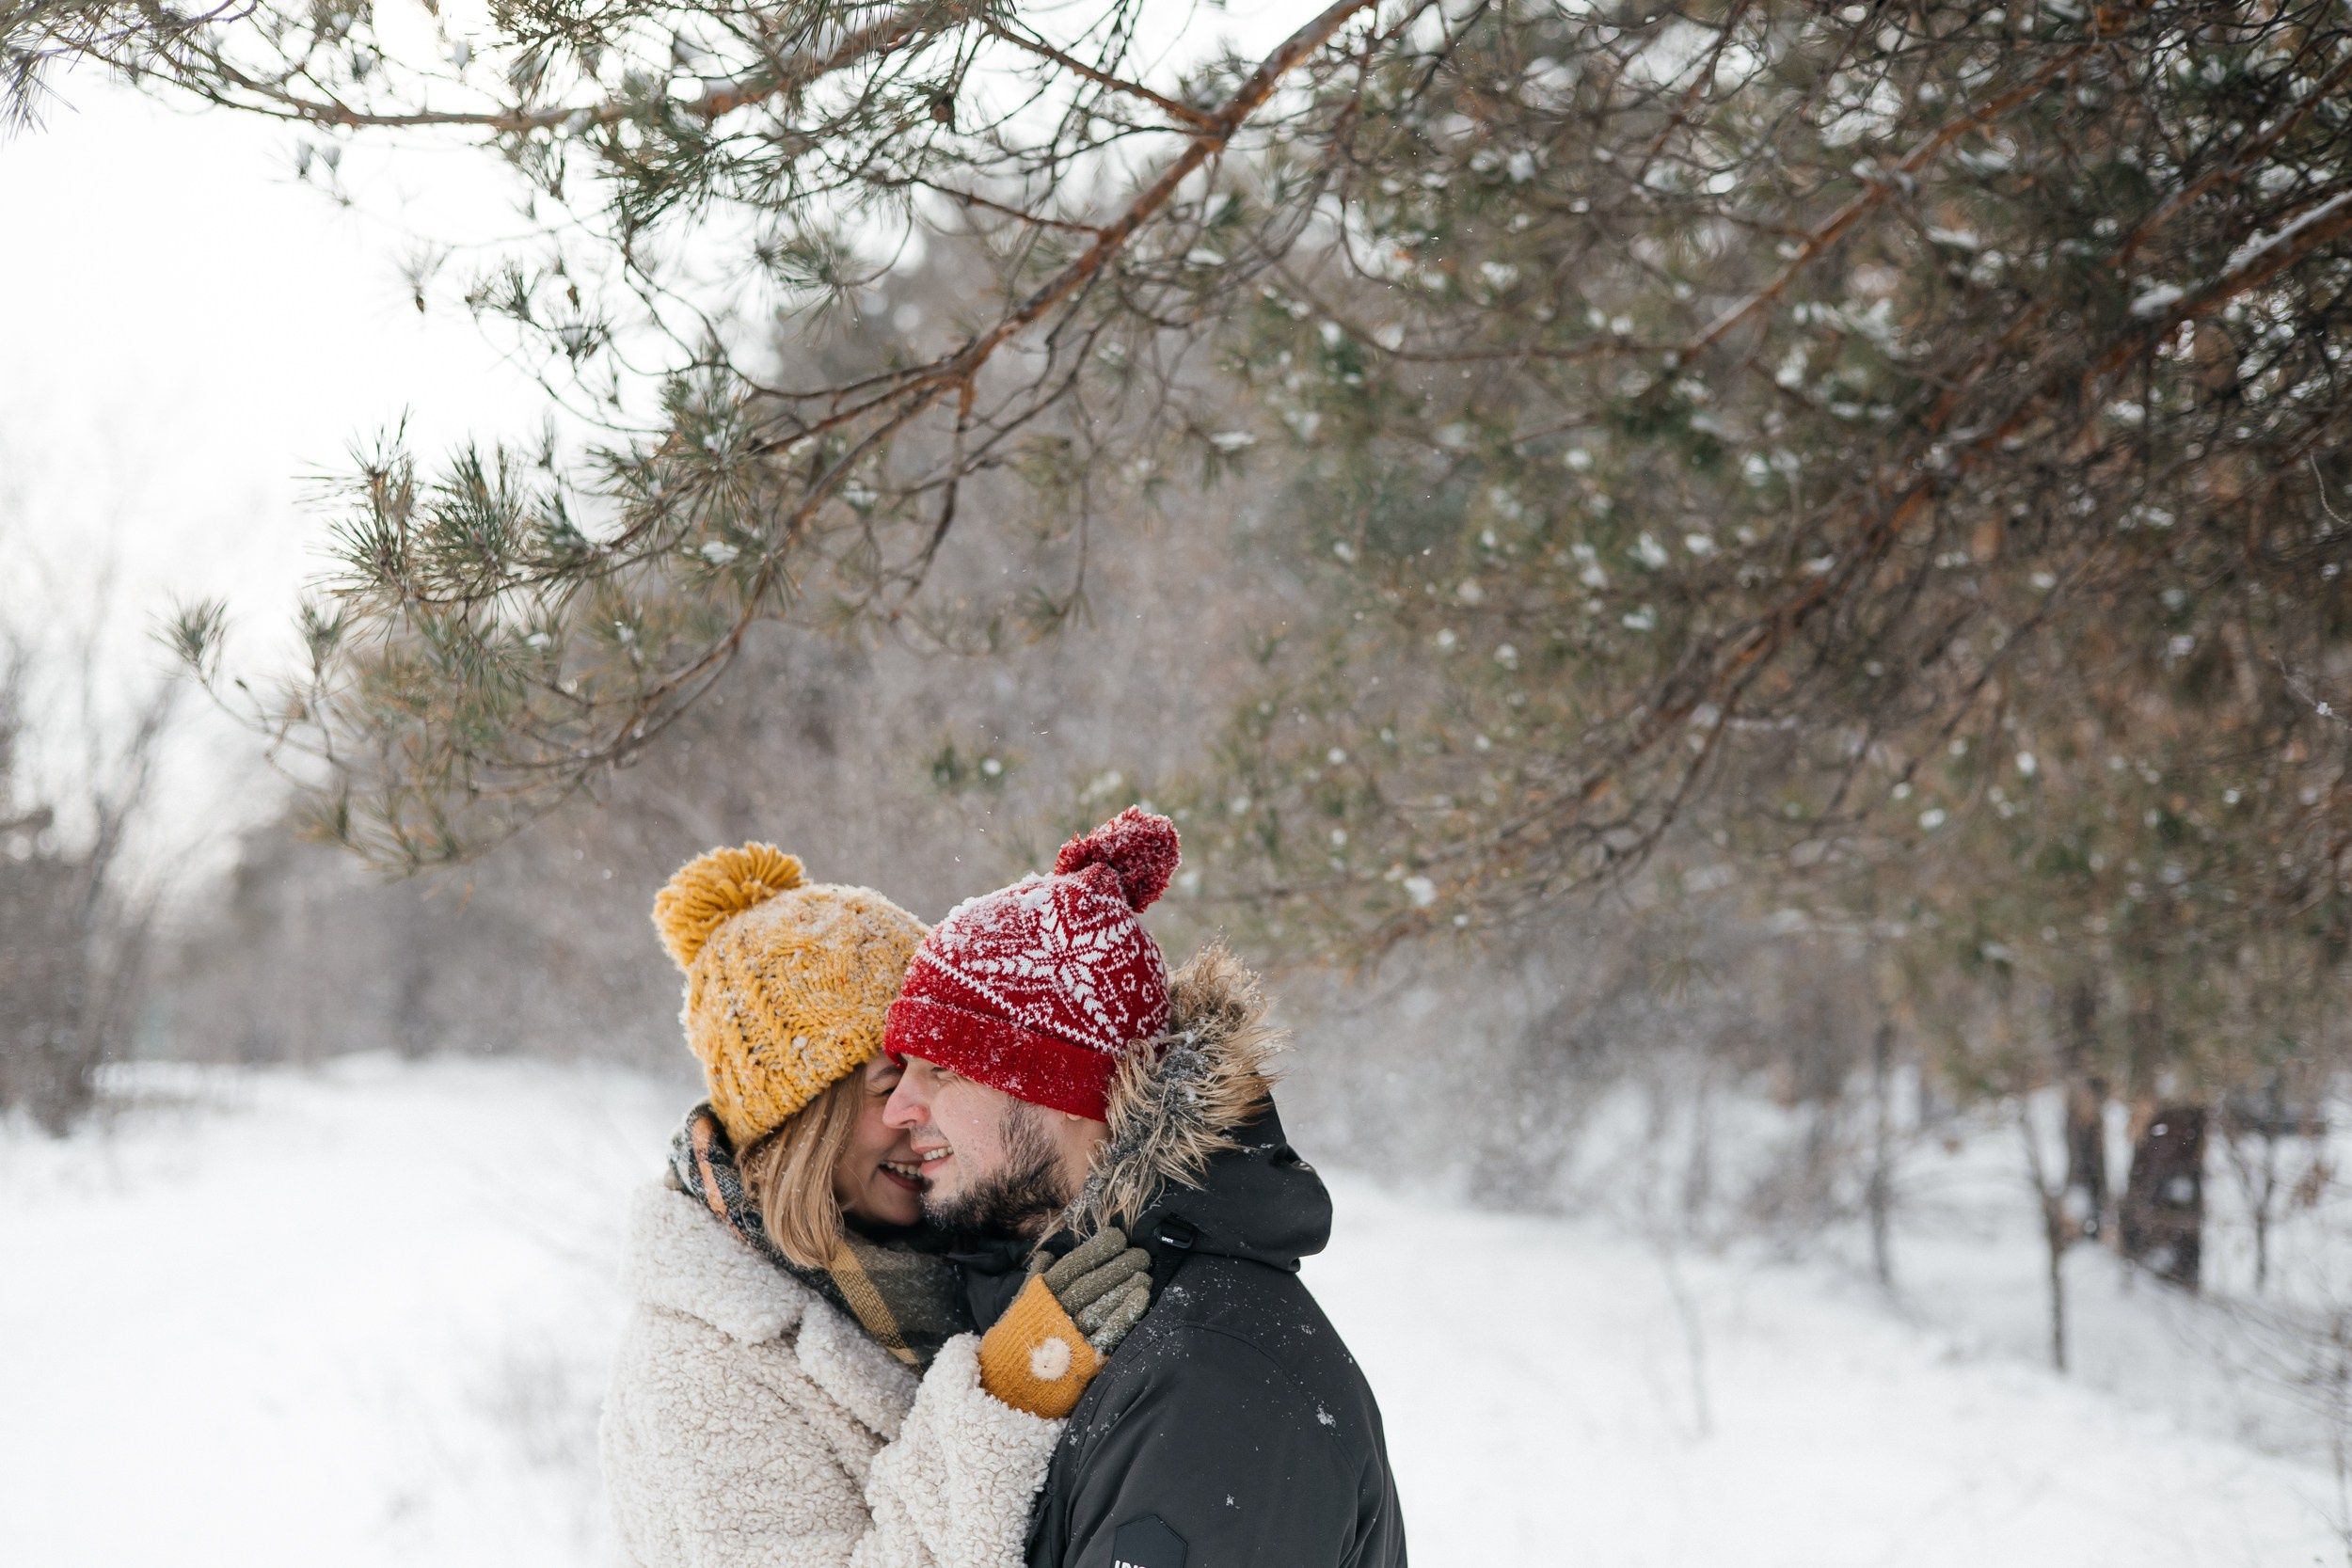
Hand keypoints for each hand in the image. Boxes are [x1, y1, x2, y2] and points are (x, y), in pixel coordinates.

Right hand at [977, 1228, 1153, 1417]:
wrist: (1005, 1392)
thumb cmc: (1011, 1346)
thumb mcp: (1015, 1309)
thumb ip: (1033, 1281)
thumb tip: (1047, 1255)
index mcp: (1039, 1297)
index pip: (1073, 1266)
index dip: (1096, 1250)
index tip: (1117, 1236)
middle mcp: (1056, 1314)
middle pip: (1093, 1283)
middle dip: (1119, 1265)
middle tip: (1142, 1253)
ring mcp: (1071, 1337)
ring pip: (1103, 1304)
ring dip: (1127, 1285)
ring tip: (1146, 1271)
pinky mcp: (1084, 1360)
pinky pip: (1108, 1332)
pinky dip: (1126, 1313)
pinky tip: (1142, 1296)